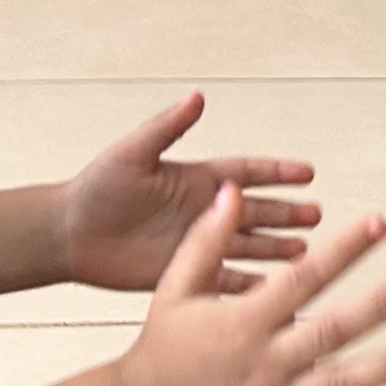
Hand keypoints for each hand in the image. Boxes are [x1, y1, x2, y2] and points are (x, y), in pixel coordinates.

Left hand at [56, 93, 317, 295]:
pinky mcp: (184, 272)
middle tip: (317, 216)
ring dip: (275, 247)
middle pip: (256, 210)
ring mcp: (195, 243)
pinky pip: (224, 280)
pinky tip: (273, 289)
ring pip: (247, 245)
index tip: (308, 172)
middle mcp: (201, 210)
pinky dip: (249, 285)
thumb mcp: (133, 153)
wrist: (68, 234)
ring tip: (305, 250)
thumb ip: (167, 127)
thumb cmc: (96, 189)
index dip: (278, 172)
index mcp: (195, 178)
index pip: (247, 172)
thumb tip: (197, 96)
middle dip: (287, 212)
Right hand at [117, 189, 385, 385]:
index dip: (343, 250)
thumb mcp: (176, 287)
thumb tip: (233, 191)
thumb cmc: (161, 348)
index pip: (304, 280)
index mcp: (244, 323)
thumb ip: (208, 240)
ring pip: (344, 385)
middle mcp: (267, 364)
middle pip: (334, 329)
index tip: (378, 223)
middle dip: (382, 302)